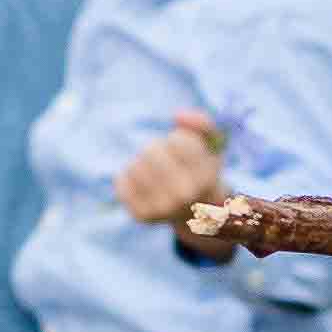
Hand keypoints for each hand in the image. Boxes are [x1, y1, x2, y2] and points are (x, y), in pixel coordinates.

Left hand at [116, 111, 229, 228]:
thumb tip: (178, 115)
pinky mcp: (141, 216)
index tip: (182, 150)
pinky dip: (128, 176)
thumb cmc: (199, 169)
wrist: (194, 211)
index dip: (177, 139)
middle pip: (151, 150)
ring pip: (134, 165)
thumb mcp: (210, 144)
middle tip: (165, 160)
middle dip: (157, 148)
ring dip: (141, 162)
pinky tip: (143, 184)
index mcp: (204, 177)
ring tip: (155, 172)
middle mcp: (183, 196)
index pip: (177, 141)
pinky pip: (121, 181)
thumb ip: (201, 123)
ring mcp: (161, 209)